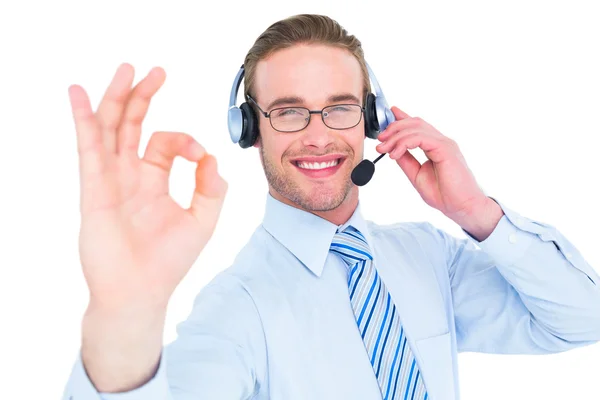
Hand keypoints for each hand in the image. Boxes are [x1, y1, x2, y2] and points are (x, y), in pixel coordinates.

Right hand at [69, 63, 227, 310]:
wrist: (140, 292)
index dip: (184, 140)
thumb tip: (212, 156)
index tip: (199, 156)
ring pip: (110, 129)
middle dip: (143, 96)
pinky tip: (78, 94)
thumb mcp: (202, 220)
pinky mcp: (93, 190)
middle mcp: (129, 176)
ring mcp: (109, 180)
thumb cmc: (169, 261)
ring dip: (116, 98)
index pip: (164, 142)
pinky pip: (88, 148)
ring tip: (125, 69)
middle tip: (155, 71)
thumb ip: (211, 188)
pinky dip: (83, 120)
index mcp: (153, 180)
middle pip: (132, 125)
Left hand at [375, 106, 495, 228]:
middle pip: (414, 123)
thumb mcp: (417, 175)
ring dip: (395, 136)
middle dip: (393, 128)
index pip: (417, 126)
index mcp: (436, 146)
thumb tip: (393, 150)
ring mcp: (444, 143)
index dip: (401, 118)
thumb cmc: (445, 194)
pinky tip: (395, 153)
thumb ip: (407, 161)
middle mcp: (441, 141)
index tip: (386, 120)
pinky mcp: (446, 148)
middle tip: (380, 141)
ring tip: (384, 149)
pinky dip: (404, 143)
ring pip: (416, 128)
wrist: (462, 207)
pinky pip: (421, 138)